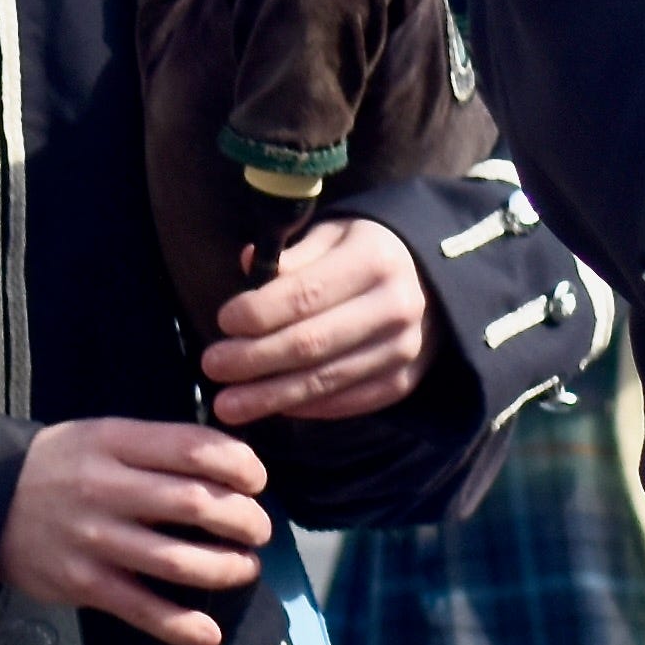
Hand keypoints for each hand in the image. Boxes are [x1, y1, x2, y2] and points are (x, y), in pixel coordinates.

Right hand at [2, 418, 270, 644]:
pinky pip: (141, 608)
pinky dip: (180, 625)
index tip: (257, 480)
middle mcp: (107, 488)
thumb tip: (228, 467)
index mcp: (116, 441)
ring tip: (244, 568)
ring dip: (224, 569)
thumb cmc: (59, 466)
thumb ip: (157, 448)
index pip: (192, 447)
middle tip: (259, 530)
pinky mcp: (83, 583)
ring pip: (176, 560)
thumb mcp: (102, 435)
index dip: (238, 464)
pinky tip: (208, 631)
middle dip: (242, 520)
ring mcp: (95, 539)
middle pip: (194, 503)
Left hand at [202, 220, 431, 425]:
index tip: (223, 321)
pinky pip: (345, 402)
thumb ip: (292, 255)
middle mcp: (394, 306)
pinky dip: (304, 408)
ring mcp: (402, 349)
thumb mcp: (333, 236)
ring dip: (270, 396)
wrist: (432, 283)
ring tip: (227, 404)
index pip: (305, 293)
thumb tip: (248, 264)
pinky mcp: (402, 382)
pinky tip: (271, 407)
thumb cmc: (363, 253)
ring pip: (324, 380)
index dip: (259, 312)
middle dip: (254, 359)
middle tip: (212, 366)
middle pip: (310, 343)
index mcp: (374, 259)